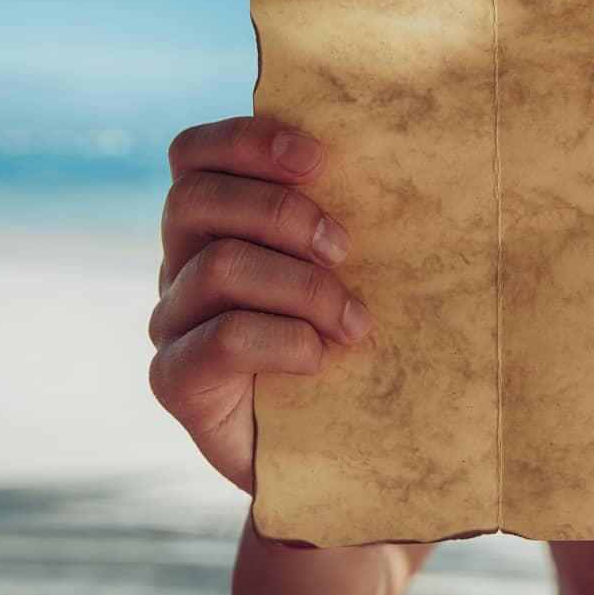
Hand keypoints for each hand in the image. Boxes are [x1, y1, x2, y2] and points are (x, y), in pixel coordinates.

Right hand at [148, 117, 371, 491]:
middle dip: (282, 213)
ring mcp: (173, 324)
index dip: (247, 141)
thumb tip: (420, 157)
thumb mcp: (358, 275)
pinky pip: (221, 339)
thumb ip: (353, 224)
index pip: (195, 155)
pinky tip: (321, 359)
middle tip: (346, 249)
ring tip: (355, 322)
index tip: (319, 158)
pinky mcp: (176, 381)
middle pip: (195, 198)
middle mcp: (181, 265)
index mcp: (216, 224)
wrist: (334, 453)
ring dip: (302, 287)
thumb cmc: (356, 350)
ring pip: (216, 266)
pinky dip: (284, 341)